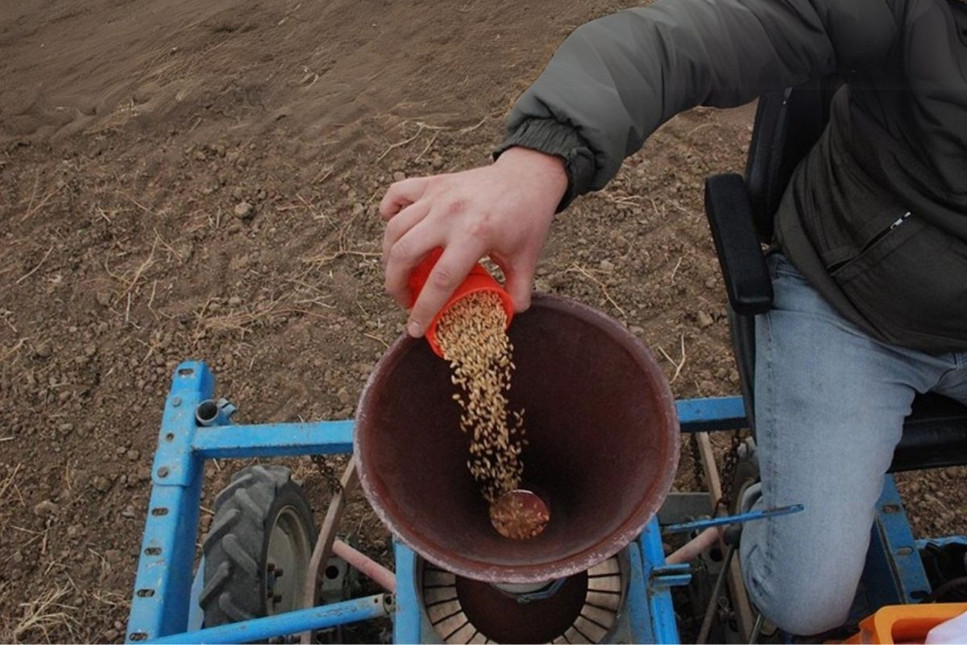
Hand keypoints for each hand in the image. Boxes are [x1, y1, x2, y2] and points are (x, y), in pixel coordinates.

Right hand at [380, 146, 567, 337]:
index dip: (423, 309)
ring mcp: (438, 195)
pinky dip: (388, 210)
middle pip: (405, 254)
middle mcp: (451, 213)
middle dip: (395, 285)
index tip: (414, 329)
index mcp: (475, 234)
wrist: (528, 176)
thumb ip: (518, 289)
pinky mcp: (432, 183)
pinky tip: (392, 226)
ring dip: (389, 256)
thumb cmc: (527, 218)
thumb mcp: (527, 258)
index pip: (440, 280)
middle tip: (405, 300)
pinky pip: (396, 194)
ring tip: (400, 273)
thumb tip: (509, 314)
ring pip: (395, 229)